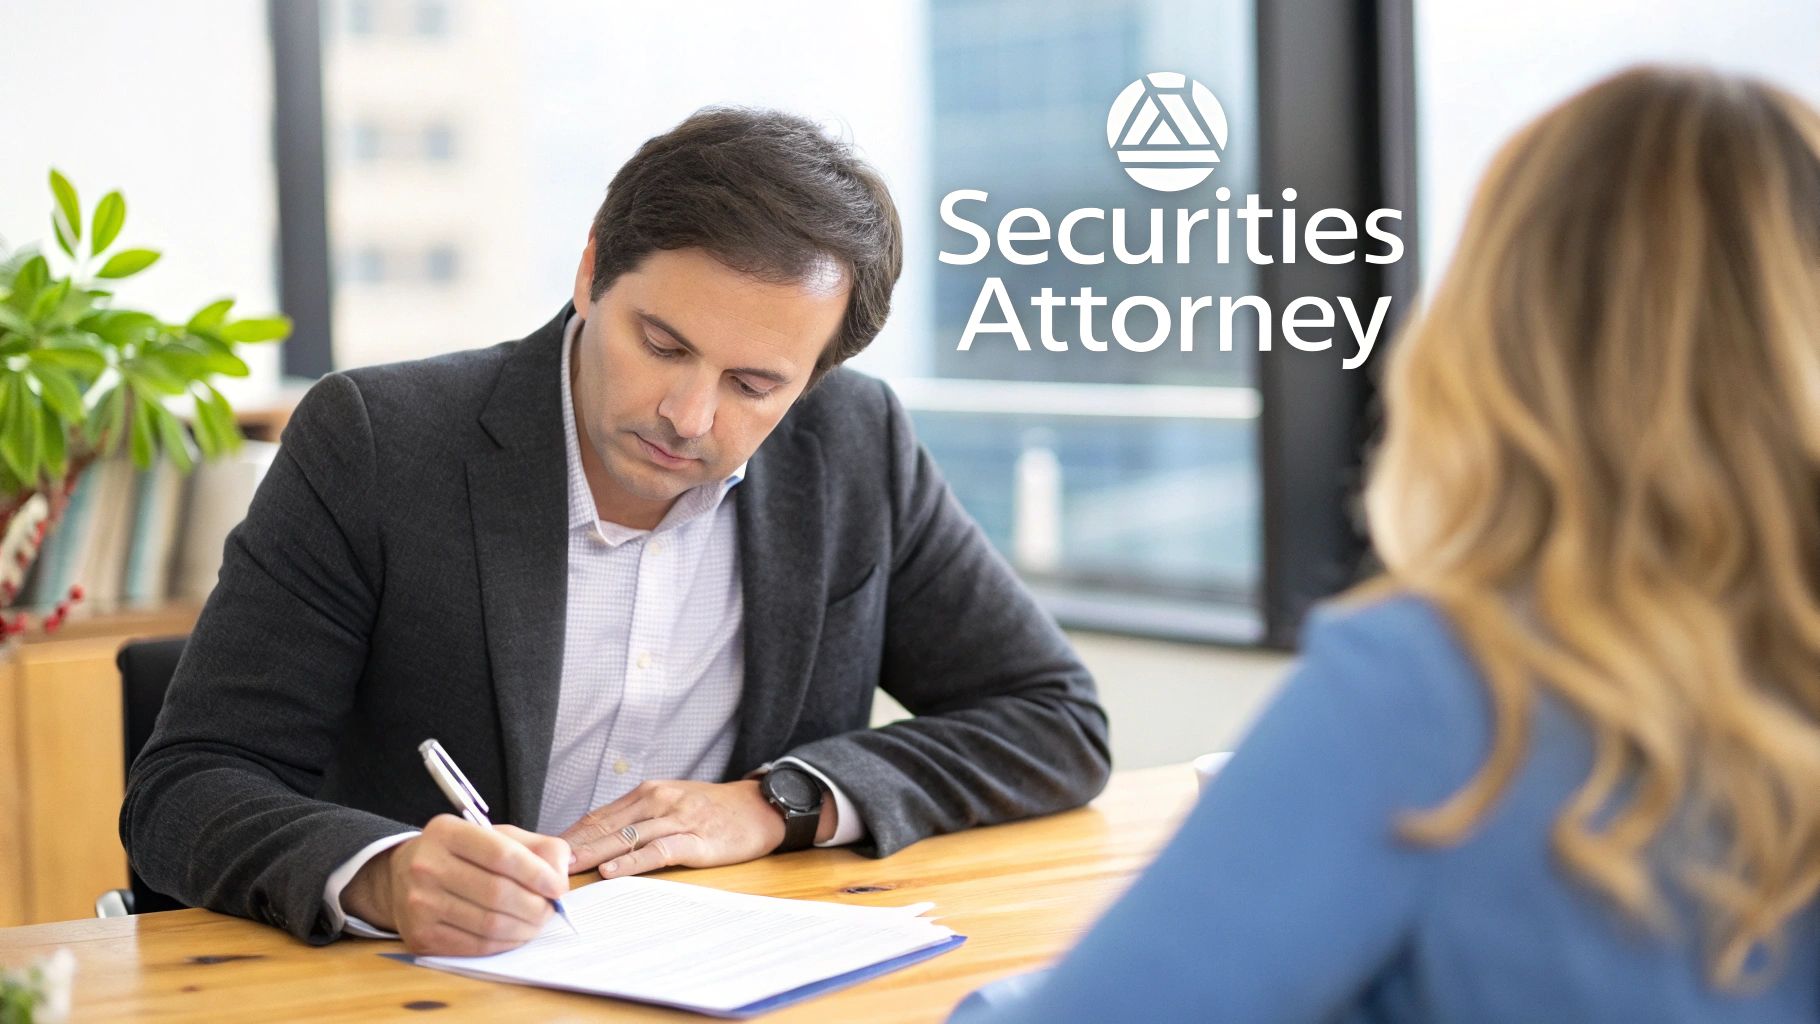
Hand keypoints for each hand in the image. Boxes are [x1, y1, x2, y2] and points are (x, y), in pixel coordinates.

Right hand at [341, 815, 570, 955]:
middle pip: (498, 893)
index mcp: (446, 832)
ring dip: (525, 928)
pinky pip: (476, 946)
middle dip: (536, 906)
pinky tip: (515, 934)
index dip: (538, 874)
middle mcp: (426, 866)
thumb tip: (560, 876)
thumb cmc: (461, 854)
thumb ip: (536, 848)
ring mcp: (419, 904)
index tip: (559, 887)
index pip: (501, 854)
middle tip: (552, 910)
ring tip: (537, 922)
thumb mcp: (496, 836)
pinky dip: (505, 943)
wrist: (402, 878)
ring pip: (489, 924)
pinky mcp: (420, 936)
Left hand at [561, 778, 831, 878]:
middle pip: (607, 825)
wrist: (760, 807)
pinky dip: (632, 861)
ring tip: (568, 869)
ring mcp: (677, 819)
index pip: (600, 814)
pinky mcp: (696, 840)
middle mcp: (659, 801)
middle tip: (544, 863)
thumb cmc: (713, 809)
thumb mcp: (672, 802)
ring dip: (594, 854)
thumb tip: (601, 837)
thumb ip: (639, 816)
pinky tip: (612, 870)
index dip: (572, 833)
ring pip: (626, 837)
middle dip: (574, 846)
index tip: (546, 851)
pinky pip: (657, 851)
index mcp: (649, 792)